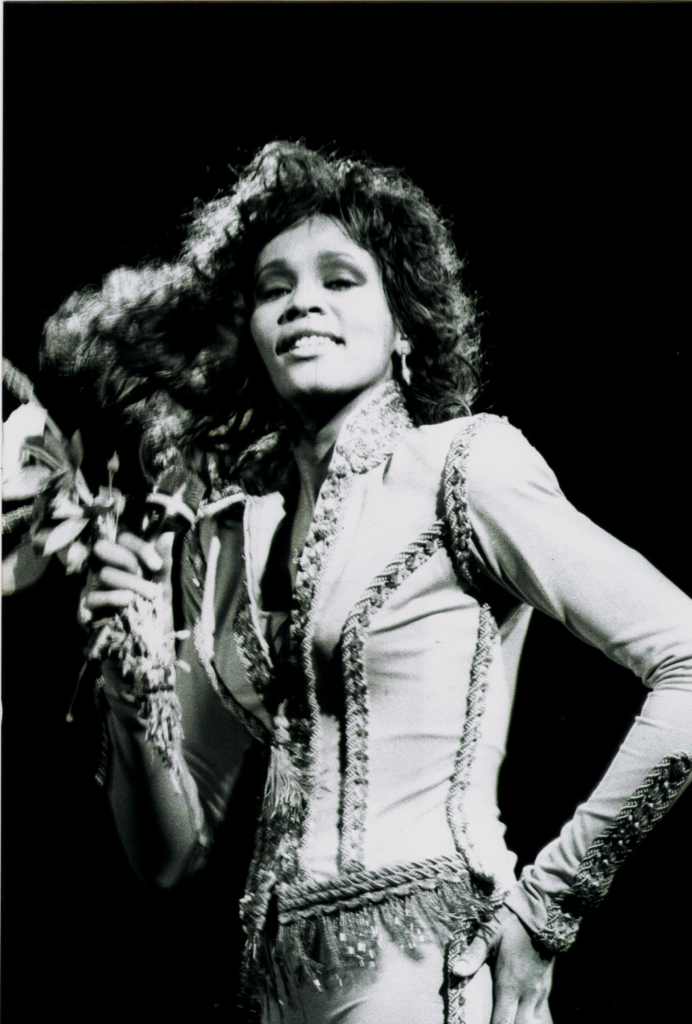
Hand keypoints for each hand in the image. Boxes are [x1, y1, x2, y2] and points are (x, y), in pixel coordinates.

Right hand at [78, 531, 174, 635]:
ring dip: (131, 584)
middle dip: (128, 560)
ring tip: (151, 596)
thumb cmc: (153, 607)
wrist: (147, 642)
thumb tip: (168, 534)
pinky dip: (112, 597)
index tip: (157, 565)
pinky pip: (93, 596)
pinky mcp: (85, 607)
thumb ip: (163, 560)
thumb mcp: (163, 583)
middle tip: (150, 577)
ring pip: (104, 573)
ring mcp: (91, 586)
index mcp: (121, 557)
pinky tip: (127, 601)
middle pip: (102, 547)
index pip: (123, 538)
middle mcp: (103, 567)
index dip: (140, 548)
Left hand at [452, 906, 553, 1023]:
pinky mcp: (546, 985)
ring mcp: (539, 991)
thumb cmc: (512, 921)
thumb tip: (456, 970)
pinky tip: (520, 1015)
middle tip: (492, 1022)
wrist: (544, 911)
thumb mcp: (489, 934)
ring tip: (506, 1019)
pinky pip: (538, 1011)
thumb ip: (473, 955)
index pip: (502, 1021)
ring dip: (518, 1023)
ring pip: (531, 1021)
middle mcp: (527, 993)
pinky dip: (529, 1018)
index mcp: (510, 984)